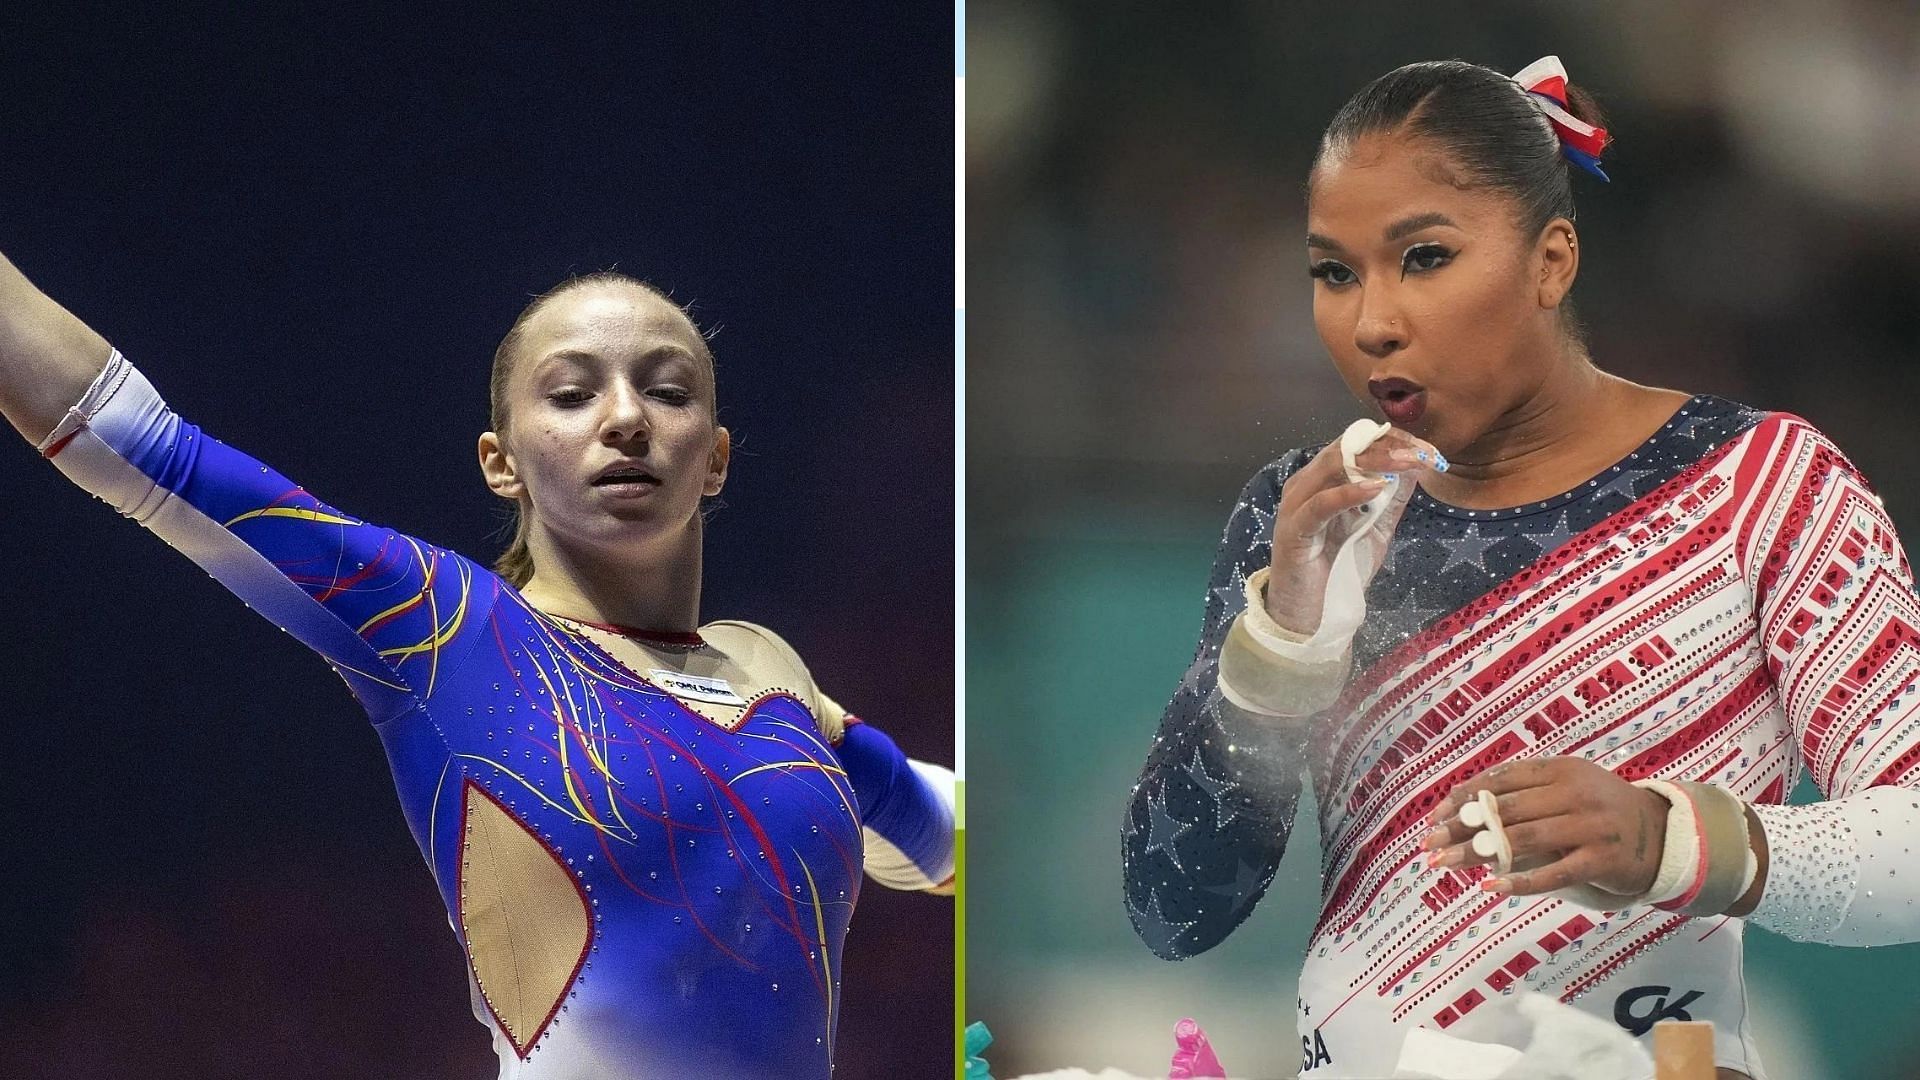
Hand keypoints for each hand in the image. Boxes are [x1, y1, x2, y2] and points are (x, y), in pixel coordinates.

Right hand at [1265, 426, 1439, 633]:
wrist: (1311, 617)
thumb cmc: (1340, 571)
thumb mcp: (1376, 529)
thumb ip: (1392, 500)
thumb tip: (1415, 467)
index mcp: (1324, 481)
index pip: (1356, 443)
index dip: (1392, 440)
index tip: (1428, 450)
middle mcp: (1306, 484)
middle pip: (1346, 447)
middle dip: (1388, 446)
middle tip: (1422, 454)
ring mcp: (1296, 504)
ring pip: (1332, 465)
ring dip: (1375, 461)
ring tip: (1408, 463)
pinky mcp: (1294, 529)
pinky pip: (1321, 503)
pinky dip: (1349, 493)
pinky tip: (1376, 488)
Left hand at [1417, 758, 1669, 896]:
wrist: (1662, 835)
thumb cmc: (1601, 811)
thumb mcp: (1568, 788)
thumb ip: (1526, 794)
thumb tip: (1465, 812)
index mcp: (1561, 769)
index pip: (1501, 779)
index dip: (1464, 797)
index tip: (1436, 815)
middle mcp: (1574, 792)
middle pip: (1505, 810)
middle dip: (1461, 827)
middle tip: (1429, 843)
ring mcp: (1590, 826)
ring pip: (1522, 839)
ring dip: (1477, 853)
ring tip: (1444, 863)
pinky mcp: (1602, 860)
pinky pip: (1553, 873)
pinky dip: (1518, 881)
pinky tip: (1489, 886)